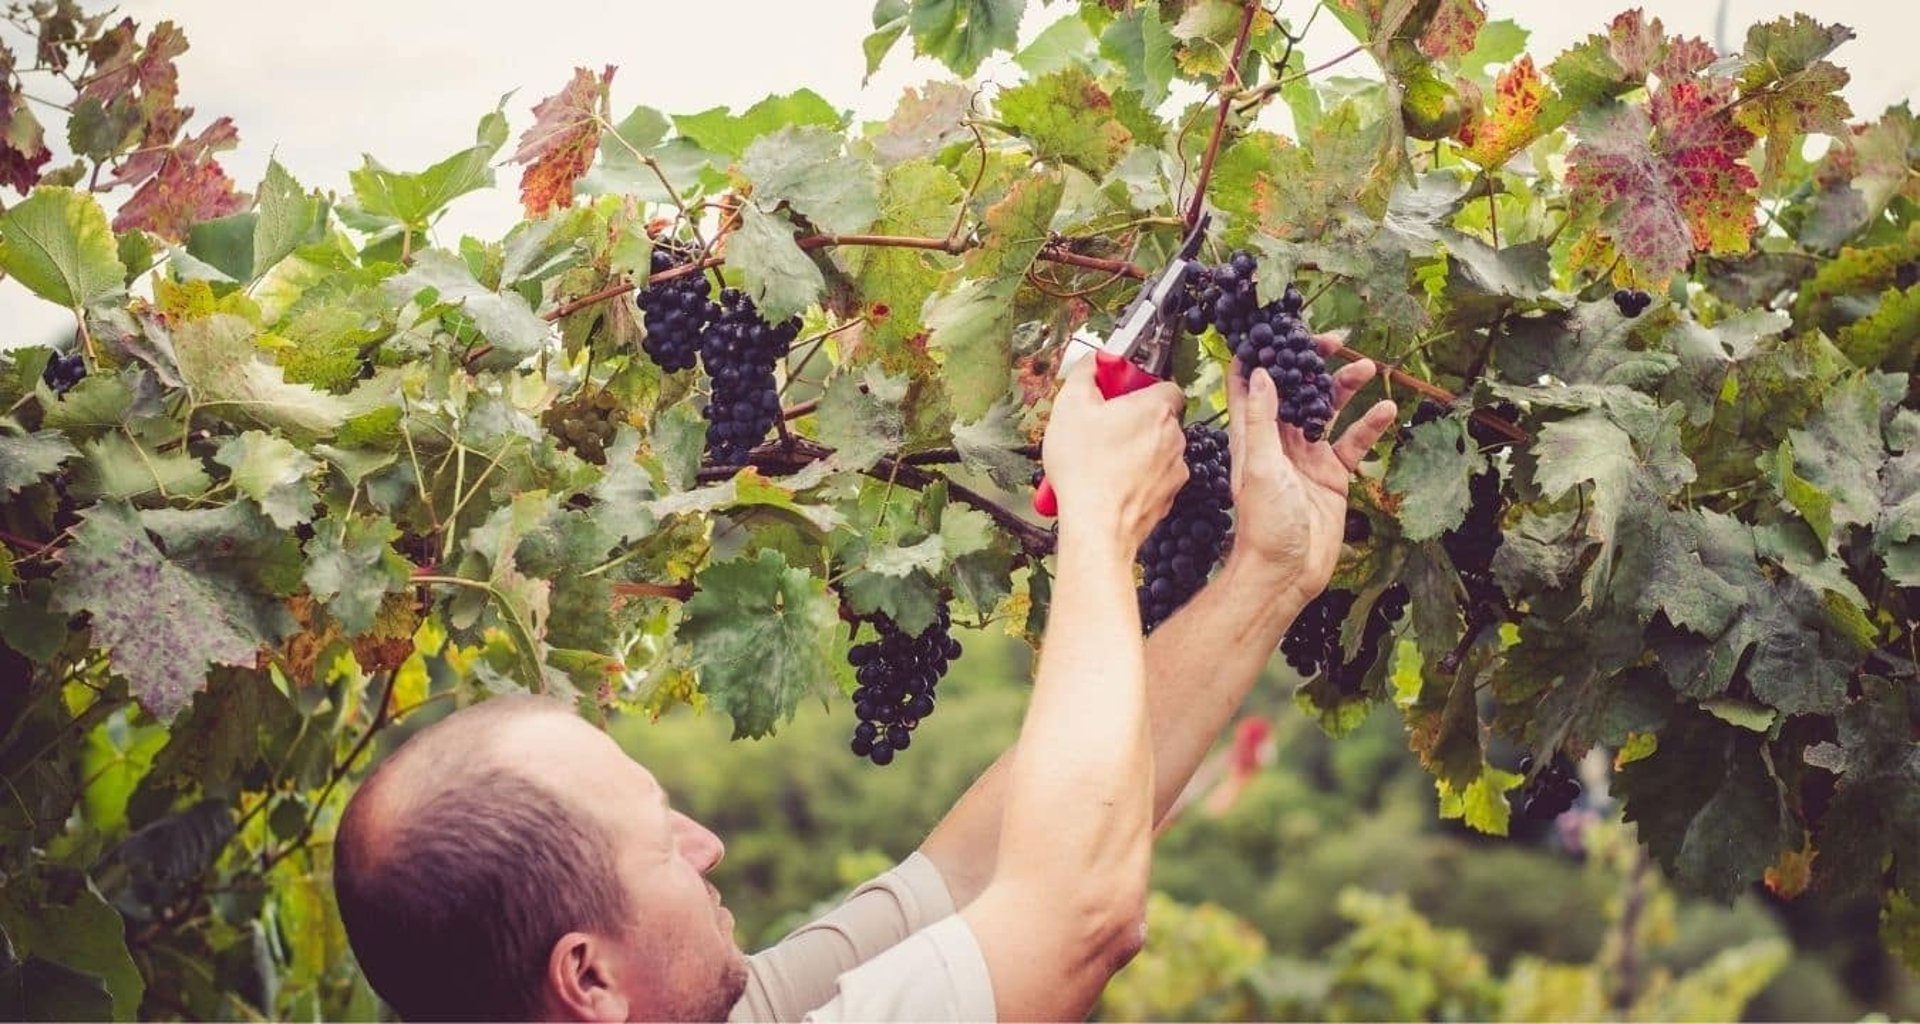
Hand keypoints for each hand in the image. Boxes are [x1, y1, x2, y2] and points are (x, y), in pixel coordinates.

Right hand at [1041, 356, 1188, 552]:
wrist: (1096, 527)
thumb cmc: (1085, 469)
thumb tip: (1093, 362)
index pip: (1166, 384)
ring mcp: (1175, 470)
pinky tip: (1108, 484)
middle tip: (1101, 429)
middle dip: (1133, 421)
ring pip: (1156, 450)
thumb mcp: (1070, 406)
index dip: (1140, 387)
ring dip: (1134, 451)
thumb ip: (1085, 373)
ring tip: (1100, 461)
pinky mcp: (1168, 498)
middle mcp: (1175, 438)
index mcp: (1157, 409)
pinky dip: (1136, 479)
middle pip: (1159, 418)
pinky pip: (1153, 479)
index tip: (1118, 394)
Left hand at [1224, 337, 1396, 600]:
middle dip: (1312, 363)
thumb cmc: (1264, 526)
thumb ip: (1261, 420)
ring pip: (1327, 410)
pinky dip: (1370, 425)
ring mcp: (1307, 456)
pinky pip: (1353, 442)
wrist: (1287, 572)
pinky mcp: (1332, 475)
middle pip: (1294, 390)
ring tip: (1368, 366)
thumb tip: (1259, 373)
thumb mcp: (1259, 466)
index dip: (1263, 354)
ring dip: (1345, 388)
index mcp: (1252, 436)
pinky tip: (1387, 410)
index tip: (1280, 328)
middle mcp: (1278, 441)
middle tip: (1336, 339)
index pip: (1250, 384)